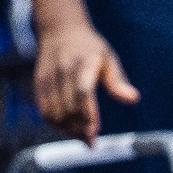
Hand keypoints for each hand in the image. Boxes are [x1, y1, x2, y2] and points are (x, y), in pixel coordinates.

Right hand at [33, 23, 138, 141]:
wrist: (60, 31)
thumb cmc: (90, 48)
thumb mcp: (108, 59)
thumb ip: (118, 81)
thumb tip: (133, 99)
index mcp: (83, 61)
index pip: (83, 92)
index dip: (88, 114)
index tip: (94, 132)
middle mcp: (64, 69)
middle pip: (69, 107)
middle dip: (79, 128)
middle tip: (90, 141)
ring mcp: (49, 77)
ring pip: (55, 113)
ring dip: (67, 129)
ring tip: (80, 136)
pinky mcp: (39, 84)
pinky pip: (45, 112)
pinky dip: (55, 124)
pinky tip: (67, 128)